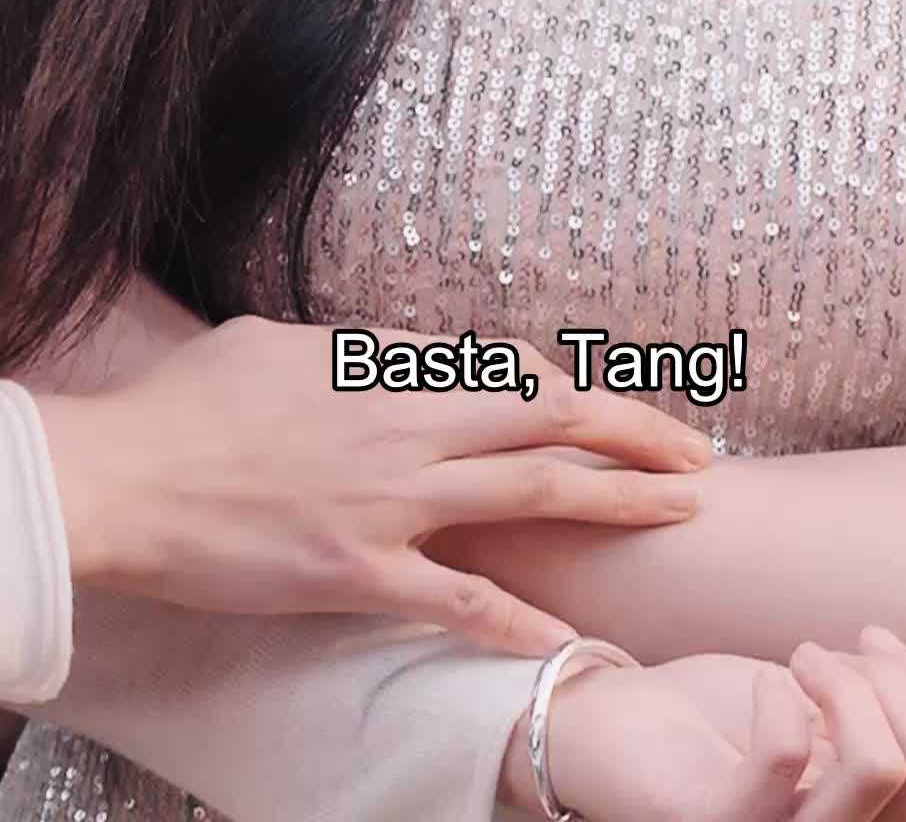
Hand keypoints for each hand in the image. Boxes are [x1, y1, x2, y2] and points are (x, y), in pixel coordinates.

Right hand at [34, 316, 708, 650]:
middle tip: (698, 448)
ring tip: (682, 506)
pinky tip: (569, 643)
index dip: (573, 386)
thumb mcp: (274, 343)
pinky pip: (456, 598)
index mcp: (385, 367)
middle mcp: (406, 425)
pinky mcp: (358, 572)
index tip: (612, 404)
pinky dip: (516, 620)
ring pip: (531, 491)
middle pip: (549, 415)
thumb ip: (346, 351)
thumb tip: (382, 354)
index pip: (509, 367)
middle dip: (635, 428)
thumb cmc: (188, 402)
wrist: (126, 476)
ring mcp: (390, 501)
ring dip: (617, 498)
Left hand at [498, 629, 905, 821]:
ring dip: (846, 681)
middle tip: (832, 651)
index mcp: (883, 818)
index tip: (875, 640)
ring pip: (878, 767)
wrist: (612, 723)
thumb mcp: (840, 707)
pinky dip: (784, 698)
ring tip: (800, 661)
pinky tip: (765, 686)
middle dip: (894, 674)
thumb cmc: (722, 719)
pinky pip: (784, 765)